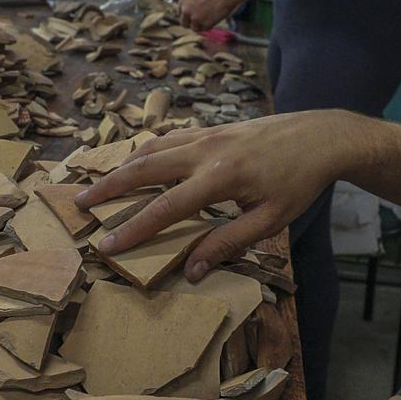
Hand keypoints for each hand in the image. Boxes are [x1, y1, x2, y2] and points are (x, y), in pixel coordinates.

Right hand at [77, 110, 367, 279]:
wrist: (321, 136)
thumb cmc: (299, 183)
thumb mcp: (270, 220)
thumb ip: (228, 243)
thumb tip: (190, 271)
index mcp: (220, 178)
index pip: (165, 208)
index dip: (133, 229)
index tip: (105, 245)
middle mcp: (205, 151)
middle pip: (144, 167)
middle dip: (109, 186)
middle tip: (79, 204)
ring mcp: (206, 134)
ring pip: (152, 148)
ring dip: (122, 166)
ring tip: (98, 184)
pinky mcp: (211, 128)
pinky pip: (168, 139)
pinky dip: (145, 152)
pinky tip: (136, 163)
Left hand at [178, 0, 241, 30]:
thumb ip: (193, 5)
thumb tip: (193, 17)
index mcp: (182, 0)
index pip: (182, 14)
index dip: (189, 16)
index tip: (196, 15)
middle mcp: (186, 10)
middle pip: (184, 24)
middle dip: (192, 24)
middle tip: (201, 22)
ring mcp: (194, 18)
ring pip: (195, 28)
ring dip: (202, 24)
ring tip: (212, 15)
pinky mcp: (204, 24)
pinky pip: (206, 29)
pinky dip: (211, 24)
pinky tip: (216, 15)